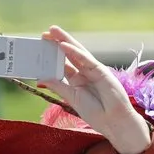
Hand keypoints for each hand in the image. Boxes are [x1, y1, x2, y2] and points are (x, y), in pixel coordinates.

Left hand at [39, 26, 150, 153]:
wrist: (113, 121)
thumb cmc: (95, 113)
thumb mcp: (72, 98)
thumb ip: (58, 87)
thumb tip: (41, 78)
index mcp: (77, 81)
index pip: (62, 65)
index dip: (52, 57)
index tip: (40, 48)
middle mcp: (84, 74)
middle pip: (69, 55)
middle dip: (57, 43)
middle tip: (44, 33)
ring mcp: (93, 70)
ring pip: (77, 52)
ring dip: (65, 41)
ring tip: (52, 31)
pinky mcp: (101, 71)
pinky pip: (85, 59)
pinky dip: (74, 51)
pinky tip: (64, 45)